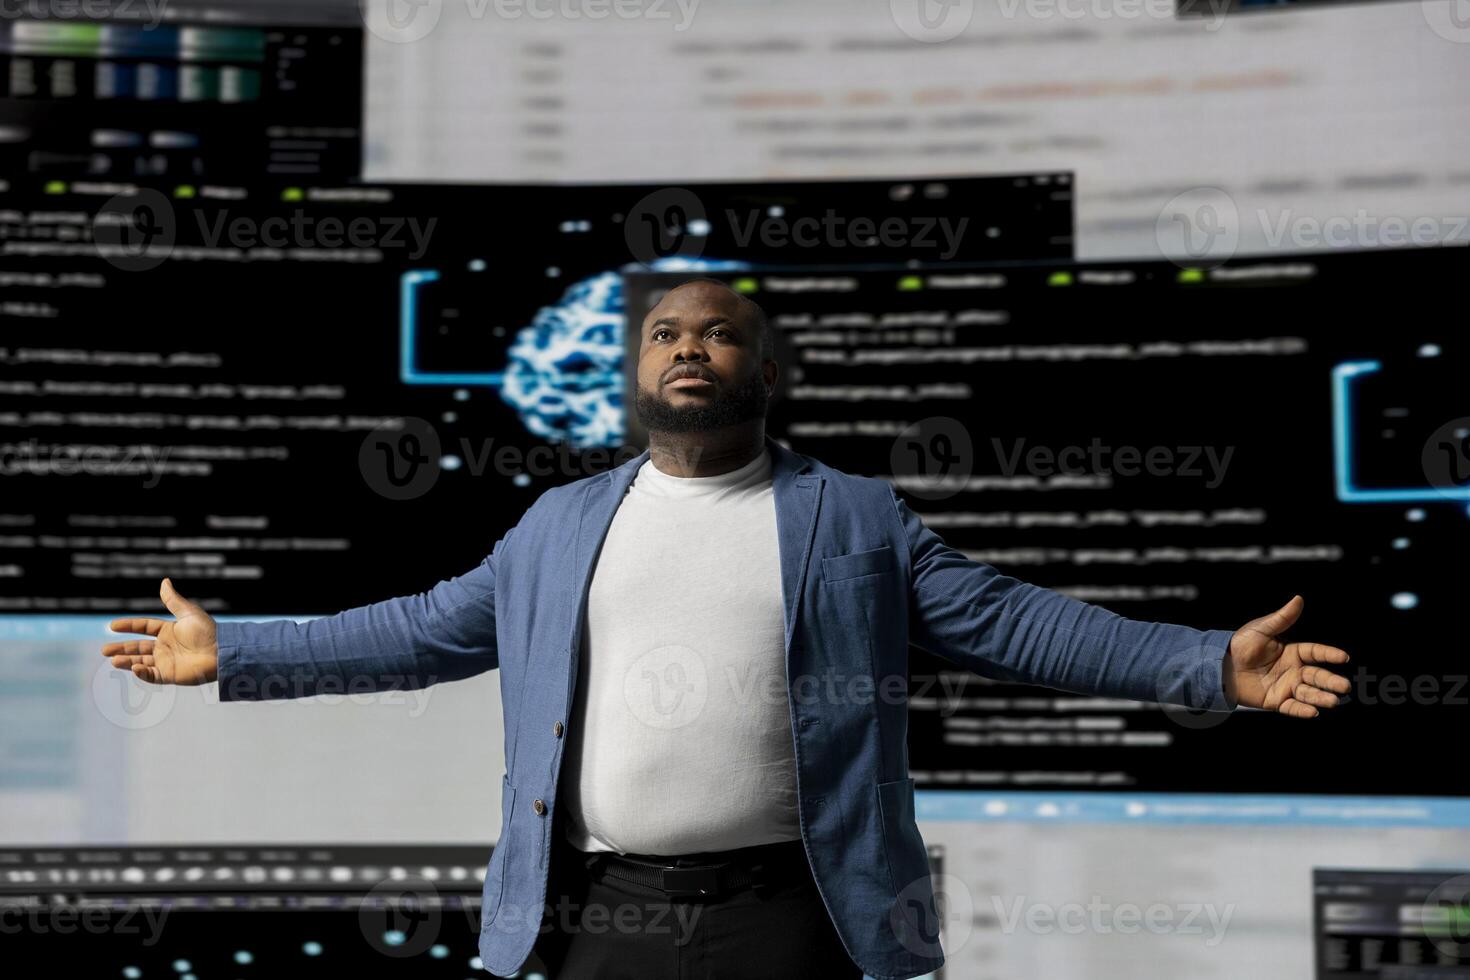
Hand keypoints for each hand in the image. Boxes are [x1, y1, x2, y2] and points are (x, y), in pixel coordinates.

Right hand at [101, 578, 218, 685]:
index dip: (129, 626)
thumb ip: (173, 600)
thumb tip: (164, 581)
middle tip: (104, 650)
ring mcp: (167, 661)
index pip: (144, 627)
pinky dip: (142, 672)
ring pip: (141, 661)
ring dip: (127, 660)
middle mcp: (165, 646)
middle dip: (121, 648)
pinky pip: (152, 675)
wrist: (221, 651)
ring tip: (113, 659)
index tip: (112, 626)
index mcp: (168, 630)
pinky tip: (133, 667)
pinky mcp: (170, 675)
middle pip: (138, 647)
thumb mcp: (188, 613)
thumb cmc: (207, 631)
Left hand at [1225, 595, 1349, 717]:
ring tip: (1333, 701)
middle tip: (1344, 686)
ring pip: (1308, 693)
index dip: (1329, 654)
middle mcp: (1294, 670)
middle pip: (1317, 676)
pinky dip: (1302, 710)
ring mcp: (1286, 686)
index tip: (1344, 657)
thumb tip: (1298, 599)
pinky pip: (1292, 707)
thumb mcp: (1261, 629)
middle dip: (1331, 681)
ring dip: (1321, 697)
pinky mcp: (1276, 701)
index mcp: (1293, 651)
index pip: (1315, 652)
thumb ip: (1282, 618)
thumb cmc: (1241, 644)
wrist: (1220, 665)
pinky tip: (1313, 712)